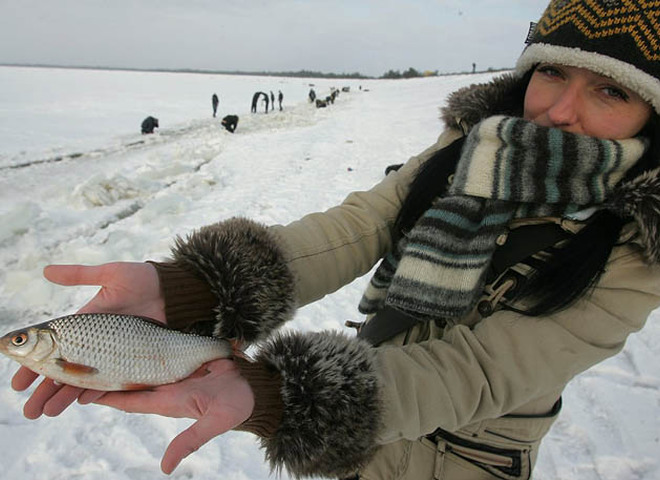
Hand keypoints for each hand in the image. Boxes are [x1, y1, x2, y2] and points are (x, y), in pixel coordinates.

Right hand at [12, 262, 165, 418]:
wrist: (175, 292)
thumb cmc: (143, 279)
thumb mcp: (110, 274)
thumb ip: (79, 274)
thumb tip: (45, 270)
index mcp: (85, 323)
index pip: (52, 347)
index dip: (33, 363)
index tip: (17, 381)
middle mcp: (96, 341)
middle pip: (63, 369)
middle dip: (44, 389)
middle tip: (28, 409)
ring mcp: (112, 352)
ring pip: (82, 378)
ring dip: (64, 396)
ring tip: (45, 412)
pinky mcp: (131, 358)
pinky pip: (110, 378)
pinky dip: (96, 390)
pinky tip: (81, 401)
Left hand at [79, 358, 253, 473]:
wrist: (255, 385)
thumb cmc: (238, 404)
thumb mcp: (214, 423)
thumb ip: (190, 441)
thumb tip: (166, 468)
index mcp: (169, 401)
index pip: (130, 399)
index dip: (108, 395)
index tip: (83, 392)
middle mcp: (168, 387)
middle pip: (130, 381)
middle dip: (107, 376)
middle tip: (80, 368)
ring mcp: (176, 372)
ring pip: (142, 365)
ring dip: (122, 360)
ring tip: (98, 350)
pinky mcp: (185, 359)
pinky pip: (159, 353)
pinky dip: (144, 348)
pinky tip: (131, 338)